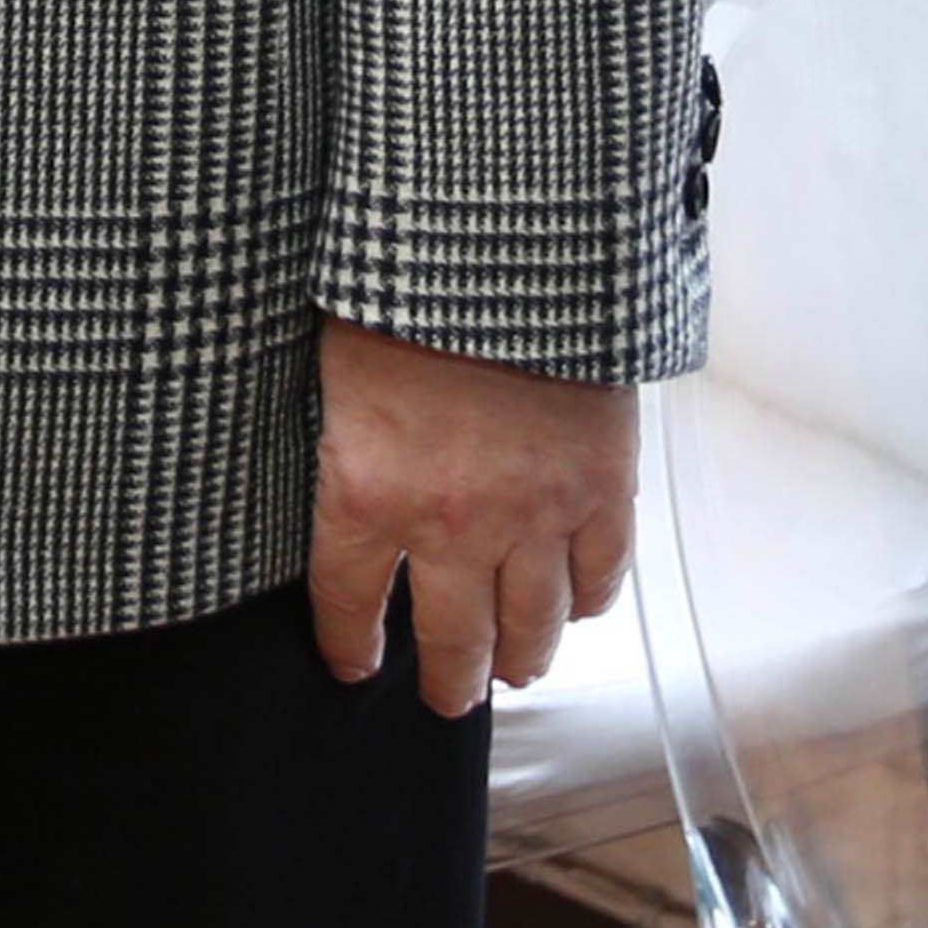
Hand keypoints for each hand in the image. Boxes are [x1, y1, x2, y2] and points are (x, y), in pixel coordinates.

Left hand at [306, 313, 635, 715]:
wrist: (514, 229)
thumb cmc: (405, 275)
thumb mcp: (333, 356)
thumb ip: (336, 431)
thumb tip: (325, 464)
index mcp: (368, 489)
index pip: (348, 603)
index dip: (349, 645)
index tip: (353, 663)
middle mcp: (452, 522)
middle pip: (452, 642)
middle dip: (446, 682)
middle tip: (445, 698)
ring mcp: (536, 511)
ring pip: (533, 629)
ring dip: (521, 658)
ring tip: (512, 668)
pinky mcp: (602, 488)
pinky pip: (601, 578)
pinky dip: (586, 602)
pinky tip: (572, 606)